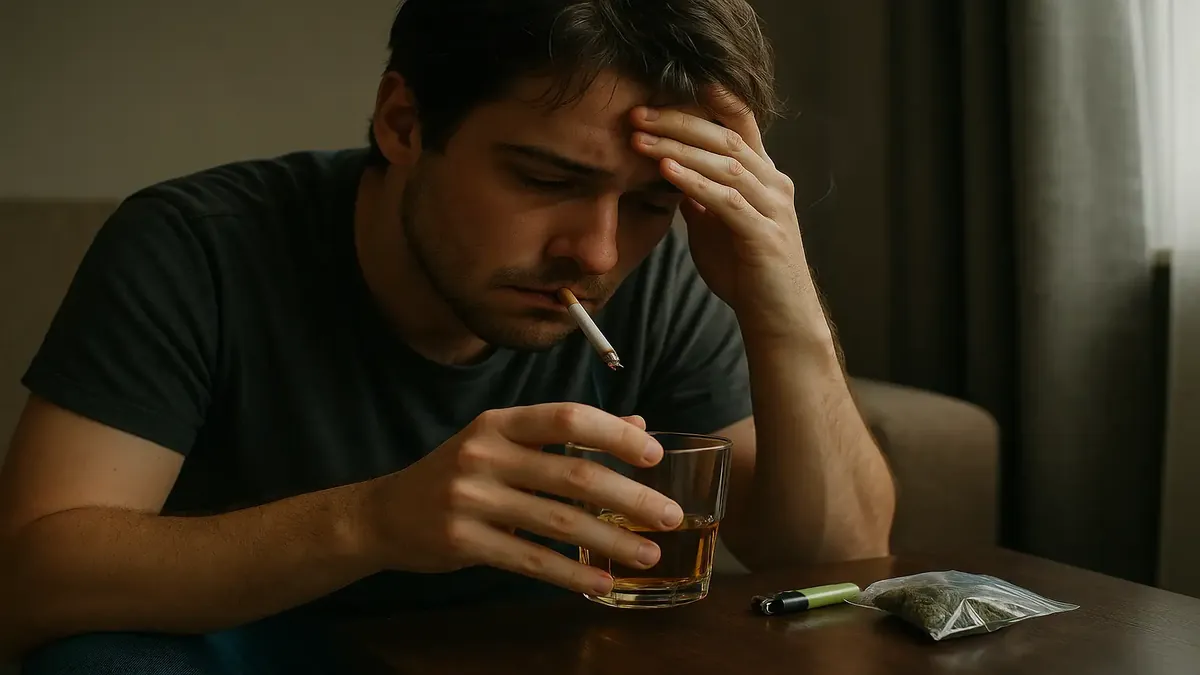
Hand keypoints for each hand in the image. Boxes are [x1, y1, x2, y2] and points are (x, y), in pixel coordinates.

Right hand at [358, 403, 683, 594]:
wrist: (385, 514)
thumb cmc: (458, 473)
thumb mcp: (502, 442)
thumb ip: (564, 434)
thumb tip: (638, 425)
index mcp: (499, 423)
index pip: (566, 417)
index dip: (613, 434)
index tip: (654, 455)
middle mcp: (484, 454)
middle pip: (572, 474)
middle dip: (629, 497)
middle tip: (670, 515)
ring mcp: (471, 498)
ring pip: (558, 521)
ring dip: (611, 540)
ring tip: (649, 554)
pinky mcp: (463, 541)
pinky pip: (531, 560)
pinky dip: (571, 573)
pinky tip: (602, 583)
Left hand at [630, 88, 826, 340]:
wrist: (777, 319)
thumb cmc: (745, 272)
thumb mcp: (714, 226)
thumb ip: (699, 196)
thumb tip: (670, 168)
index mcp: (763, 176)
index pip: (740, 123)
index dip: (709, 98)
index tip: (666, 84)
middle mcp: (773, 183)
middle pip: (725, 137)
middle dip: (678, 121)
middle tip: (637, 113)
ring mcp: (773, 208)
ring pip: (725, 163)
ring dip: (678, 147)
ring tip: (640, 138)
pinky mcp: (765, 235)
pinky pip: (728, 201)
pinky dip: (695, 182)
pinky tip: (667, 172)